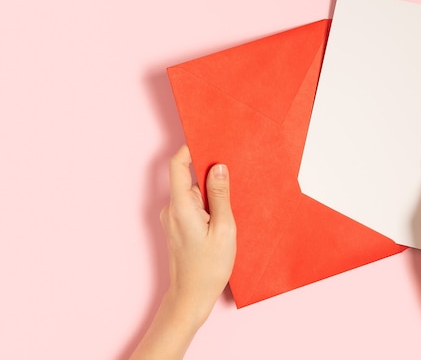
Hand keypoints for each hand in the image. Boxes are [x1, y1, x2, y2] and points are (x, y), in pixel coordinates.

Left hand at [160, 145, 236, 324]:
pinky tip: (220, 222)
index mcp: (181, 206)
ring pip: (192, 193)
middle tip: (232, 183)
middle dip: (209, 177)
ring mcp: (172, 218)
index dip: (190, 149)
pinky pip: (191, 206)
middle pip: (188, 179)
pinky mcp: (177, 225)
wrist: (191, 296)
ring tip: (227, 213)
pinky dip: (206, 207)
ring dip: (210, 196)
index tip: (208, 141)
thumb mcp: (224, 229)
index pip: (177, 165)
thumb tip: (218, 167)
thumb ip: (220, 195)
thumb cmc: (209, 267)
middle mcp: (171, 209)